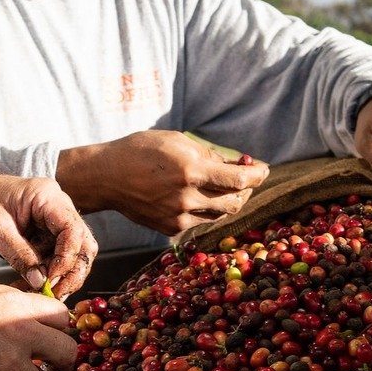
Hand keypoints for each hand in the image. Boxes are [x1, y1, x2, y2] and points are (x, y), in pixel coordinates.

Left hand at [0, 171, 95, 297]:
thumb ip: (19, 255)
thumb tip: (40, 282)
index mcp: (47, 196)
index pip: (73, 230)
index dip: (67, 258)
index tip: (51, 279)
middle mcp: (56, 207)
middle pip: (82, 243)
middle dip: (72, 270)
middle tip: (55, 293)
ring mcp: (51, 221)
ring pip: (72, 254)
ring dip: (60, 276)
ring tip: (42, 294)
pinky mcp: (43, 234)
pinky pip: (54, 257)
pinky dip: (47, 274)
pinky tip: (33, 286)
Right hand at [0, 284, 76, 370]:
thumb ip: (3, 306)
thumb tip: (21, 312)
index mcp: (15, 305)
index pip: (62, 318)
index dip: (57, 331)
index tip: (50, 339)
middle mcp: (19, 335)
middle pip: (66, 353)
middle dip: (59, 364)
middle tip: (49, 369)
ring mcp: (7, 368)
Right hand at [60, 130, 269, 235]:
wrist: (107, 177)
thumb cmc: (141, 151)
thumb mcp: (177, 142)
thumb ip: (209, 156)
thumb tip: (237, 166)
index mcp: (190, 171)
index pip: (238, 181)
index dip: (257, 176)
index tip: (264, 170)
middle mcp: (187, 198)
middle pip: (234, 202)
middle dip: (246, 190)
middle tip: (247, 179)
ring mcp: (178, 217)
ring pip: (219, 214)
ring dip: (228, 201)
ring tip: (223, 187)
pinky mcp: (170, 229)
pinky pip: (199, 221)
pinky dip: (205, 209)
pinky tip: (197, 196)